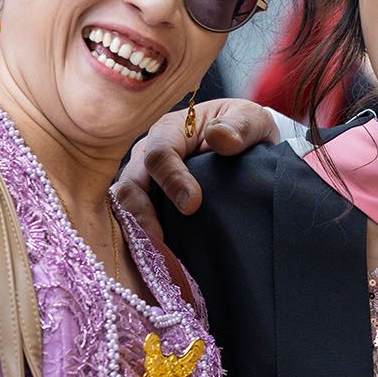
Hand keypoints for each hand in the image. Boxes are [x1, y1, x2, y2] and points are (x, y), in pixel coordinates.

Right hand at [113, 99, 282, 238]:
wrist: (244, 146)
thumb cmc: (243, 129)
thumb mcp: (251, 120)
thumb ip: (239, 126)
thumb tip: (220, 138)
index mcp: (171, 130)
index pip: (159, 154)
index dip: (171, 179)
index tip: (192, 204)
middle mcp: (149, 153)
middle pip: (131, 182)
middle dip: (141, 211)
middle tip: (160, 239)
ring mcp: (146, 178)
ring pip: (126, 204)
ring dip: (137, 228)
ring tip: (157, 254)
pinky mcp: (151, 200)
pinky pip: (135, 219)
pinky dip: (143, 236)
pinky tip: (160, 256)